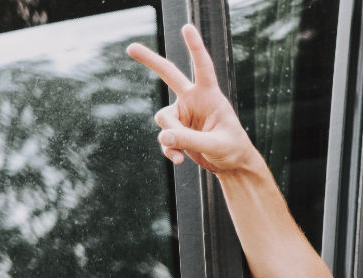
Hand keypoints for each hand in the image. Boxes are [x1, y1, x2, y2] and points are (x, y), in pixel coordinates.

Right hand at [127, 24, 257, 173]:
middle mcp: (193, 100)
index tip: (187, 27)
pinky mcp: (177, 130)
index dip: (195, 48)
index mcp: (210, 96)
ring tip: (182, 152)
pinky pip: (164, 137)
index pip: (202, 67)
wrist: (232, 165)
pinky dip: (168, 149)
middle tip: (130, 48)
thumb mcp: (215, 145)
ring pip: (164, 118)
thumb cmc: (232, 149)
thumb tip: (164, 136)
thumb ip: (190, 139)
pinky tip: (179, 160)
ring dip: (170, 136)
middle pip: (169, 74)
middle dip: (150, 61)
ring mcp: (183, 114)